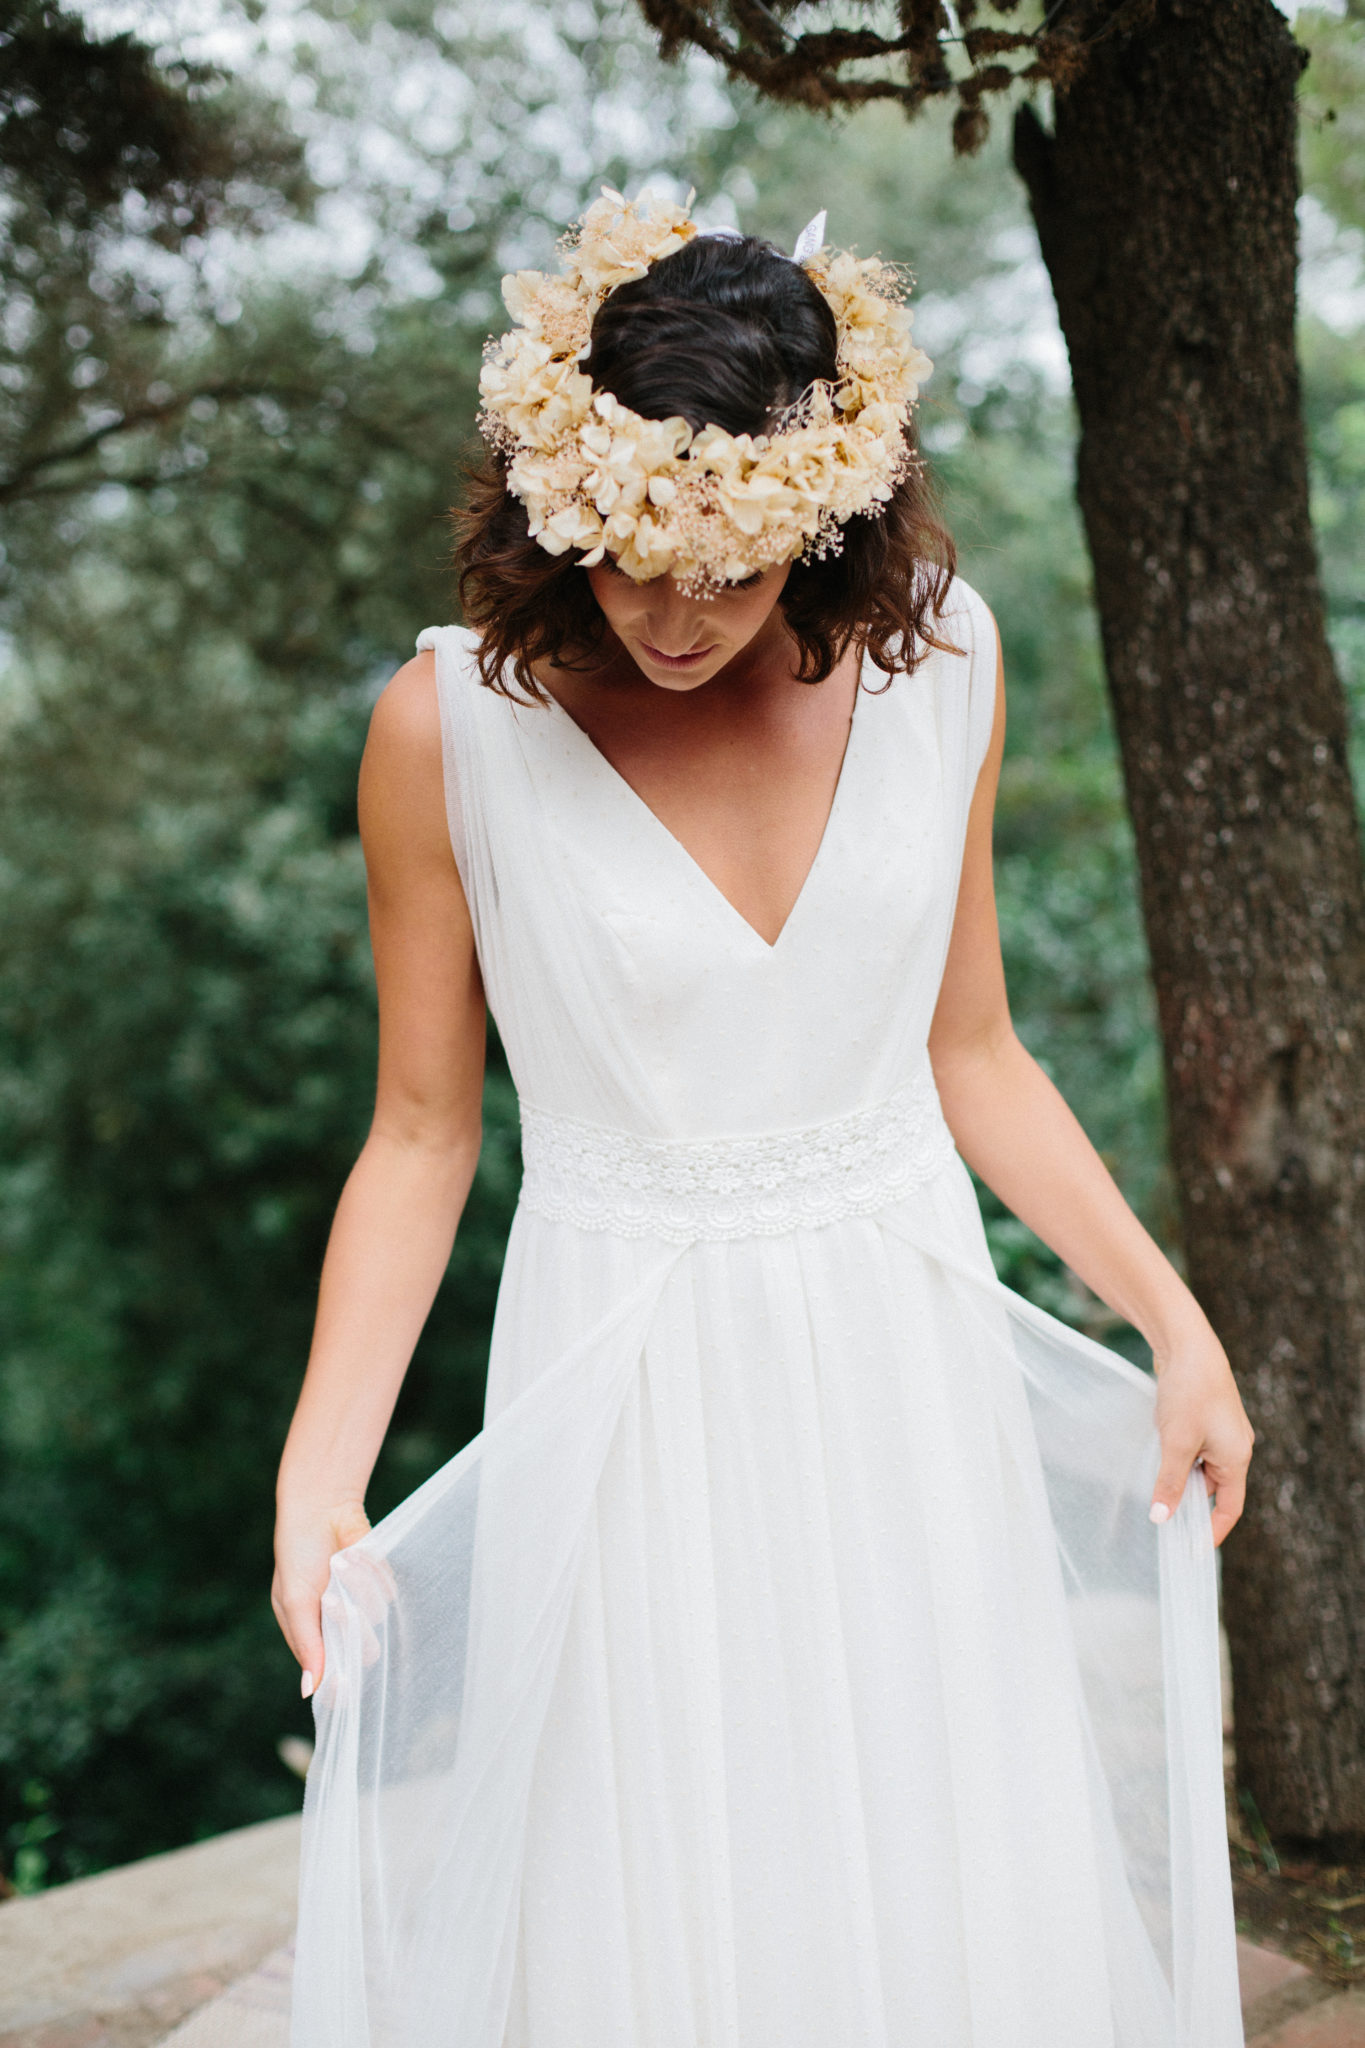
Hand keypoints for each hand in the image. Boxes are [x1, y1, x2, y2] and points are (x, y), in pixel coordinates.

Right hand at [272, 1497, 371, 1696]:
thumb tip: (309, 1690)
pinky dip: (370, 1571)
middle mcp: (342, 1629)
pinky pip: (388, 1590)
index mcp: (314, 1639)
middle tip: (331, 1599)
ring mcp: (363, 1606)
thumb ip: (306, 1643)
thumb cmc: (298, 1556)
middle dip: (350, 1626)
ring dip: (357, 1588)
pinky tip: (353, 1553)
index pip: (332, 1679)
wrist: (321, 1511)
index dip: (339, 1689)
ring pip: (376, 1617)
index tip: (343, 1684)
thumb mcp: (294, 1600)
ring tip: (338, 1564)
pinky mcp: (381, 1584)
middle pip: (364, 1653)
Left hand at [1149, 1332, 1255, 1546]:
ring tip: (1157, 1474)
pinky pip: (1195, 1451)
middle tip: (1160, 1512)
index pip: (1228, 1508)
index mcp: (1237, 1459)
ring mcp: (1223, 1434)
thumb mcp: (1177, 1443)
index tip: (1191, 1552)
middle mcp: (1236, 1449)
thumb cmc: (1189, 1394)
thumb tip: (1161, 1518)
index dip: (1211, 1532)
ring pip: (1200, 1469)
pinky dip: (1179, 1458)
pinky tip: (1161, 1450)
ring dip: (1180, 1475)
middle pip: (1212, 1489)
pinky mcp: (1208, 1422)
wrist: (1188, 1347)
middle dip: (1188, 1500)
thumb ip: (1169, 1483)